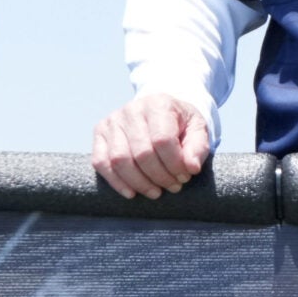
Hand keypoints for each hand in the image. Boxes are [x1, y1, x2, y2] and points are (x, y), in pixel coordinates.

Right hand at [92, 92, 210, 199]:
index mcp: (158, 104)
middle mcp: (131, 109)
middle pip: (141, 153)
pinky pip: (101, 162)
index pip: (163, 140)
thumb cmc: (180, 123)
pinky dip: (116, 182)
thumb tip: (191, 168)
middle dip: (160, 177)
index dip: (174, 164)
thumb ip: (198, 147)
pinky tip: (132, 192)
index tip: (185, 176)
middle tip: (173, 186)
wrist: (159, 112)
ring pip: (120, 160)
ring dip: (140, 183)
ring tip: (156, 191)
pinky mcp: (99, 133)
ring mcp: (112, 121)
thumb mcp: (197, 129)